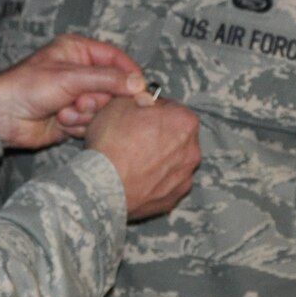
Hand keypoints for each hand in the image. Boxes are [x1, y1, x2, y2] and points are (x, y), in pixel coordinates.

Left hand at [0, 34, 154, 148]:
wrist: (2, 116)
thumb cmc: (27, 87)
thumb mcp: (70, 77)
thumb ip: (106, 79)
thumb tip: (138, 83)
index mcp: (78, 51)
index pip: (115, 58)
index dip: (128, 74)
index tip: (140, 89)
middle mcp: (80, 72)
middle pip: (112, 87)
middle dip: (98, 99)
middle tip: (82, 102)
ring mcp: (77, 96)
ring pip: (102, 108)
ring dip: (85, 113)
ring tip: (64, 111)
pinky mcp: (73, 117)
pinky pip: (91, 123)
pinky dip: (78, 125)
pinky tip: (60, 121)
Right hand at [83, 96, 198, 219]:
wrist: (103, 185)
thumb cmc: (112, 142)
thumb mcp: (120, 103)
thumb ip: (140, 98)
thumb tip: (147, 100)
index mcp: (184, 121)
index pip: (172, 108)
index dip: (152, 110)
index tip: (138, 116)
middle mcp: (192, 150)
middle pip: (176, 136)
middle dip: (159, 135)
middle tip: (133, 138)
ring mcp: (184, 177)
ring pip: (173, 161)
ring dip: (158, 159)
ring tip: (133, 161)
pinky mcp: (173, 198)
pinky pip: (166, 184)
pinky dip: (155, 181)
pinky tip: (136, 178)